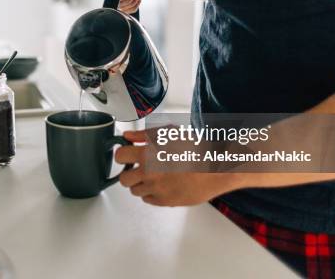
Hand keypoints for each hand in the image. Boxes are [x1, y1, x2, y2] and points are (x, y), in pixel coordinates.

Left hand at [115, 130, 245, 205]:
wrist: (215, 169)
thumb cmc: (195, 149)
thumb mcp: (169, 133)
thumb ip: (144, 135)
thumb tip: (127, 136)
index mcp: (148, 154)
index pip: (119, 156)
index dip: (123, 154)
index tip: (128, 154)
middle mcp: (149, 174)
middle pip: (123, 179)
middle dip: (129, 172)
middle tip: (139, 168)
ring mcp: (156, 190)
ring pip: (135, 191)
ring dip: (140, 183)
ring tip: (154, 176)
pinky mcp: (165, 201)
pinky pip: (148, 200)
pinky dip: (151, 193)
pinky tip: (162, 184)